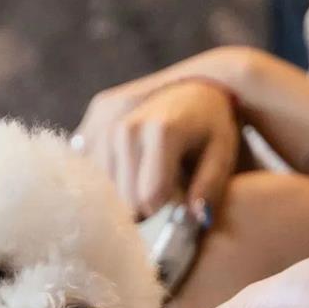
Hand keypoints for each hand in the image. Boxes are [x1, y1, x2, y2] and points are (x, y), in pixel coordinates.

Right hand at [75, 79, 239, 218]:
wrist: (188, 89)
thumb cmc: (209, 127)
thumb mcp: (222, 153)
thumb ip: (211, 186)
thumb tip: (197, 218)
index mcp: (160, 131)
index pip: (149, 199)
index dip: (165, 211)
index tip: (179, 202)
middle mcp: (124, 129)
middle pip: (125, 200)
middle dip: (145, 206)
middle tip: (167, 188)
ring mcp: (102, 132)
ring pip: (107, 194)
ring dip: (128, 194)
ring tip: (150, 175)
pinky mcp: (86, 134)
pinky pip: (94, 181)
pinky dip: (114, 183)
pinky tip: (132, 169)